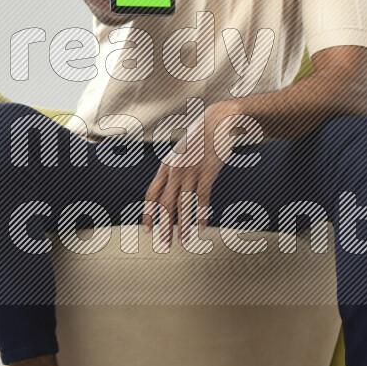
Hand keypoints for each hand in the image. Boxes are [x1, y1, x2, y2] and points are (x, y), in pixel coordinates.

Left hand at [142, 101, 242, 250]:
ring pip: (184, 205)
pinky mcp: (207, 172)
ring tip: (184, 242)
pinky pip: (202, 198)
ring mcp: (191, 171)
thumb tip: (171, 187)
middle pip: (166, 204)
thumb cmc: (201, 137)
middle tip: (164, 244)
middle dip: (164, 227)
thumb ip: (175, 168)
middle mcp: (175, 170)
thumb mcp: (181, 151)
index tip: (148, 230)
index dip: (148, 213)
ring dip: (183, 226)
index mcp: (166, 165)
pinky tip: (202, 227)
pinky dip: (202, 214)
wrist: (218, 121)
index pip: (151, 194)